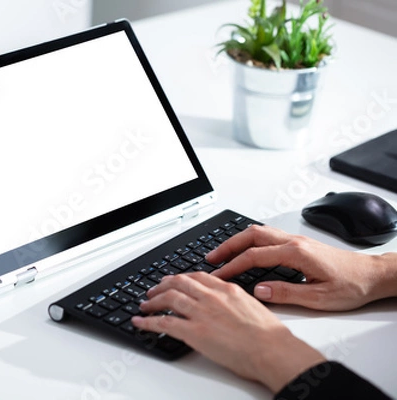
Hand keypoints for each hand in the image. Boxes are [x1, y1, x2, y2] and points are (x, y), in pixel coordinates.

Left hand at [131, 272, 324, 391]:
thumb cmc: (269, 335)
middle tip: (153, 290)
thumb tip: (227, 305)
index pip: (197, 277)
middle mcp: (211, 297)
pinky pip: (165, 323)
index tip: (174, 280)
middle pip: (179, 283)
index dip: (181, 277)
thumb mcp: (253, 306)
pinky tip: (140, 322)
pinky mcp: (195, 332)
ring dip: (152, 301)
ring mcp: (201, 313)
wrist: (273, 350)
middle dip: (162, 285)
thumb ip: (235, 301)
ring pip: (169, 299)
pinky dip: (148, 322)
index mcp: (226, 289)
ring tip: (144, 304)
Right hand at [207, 225, 391, 310]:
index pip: (254, 256)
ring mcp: (296, 239)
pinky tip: (246, 250)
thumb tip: (259, 290)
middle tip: (210, 257)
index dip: (232, 266)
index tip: (219, 275)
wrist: (373, 275)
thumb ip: (286, 293)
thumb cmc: (352, 285)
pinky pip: (267, 236)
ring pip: (258, 232)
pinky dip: (250, 240)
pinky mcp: (299, 243)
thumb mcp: (318, 297)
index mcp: (296, 253)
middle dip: (227, 246)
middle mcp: (293, 241)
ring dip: (237, 240)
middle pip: (251, 236)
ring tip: (222, 253)